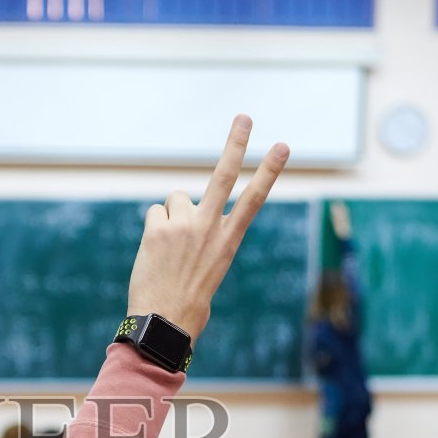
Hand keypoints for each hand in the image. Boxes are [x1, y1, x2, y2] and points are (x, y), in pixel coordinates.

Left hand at [126, 114, 288, 343]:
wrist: (166, 320)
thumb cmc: (188, 297)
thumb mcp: (210, 265)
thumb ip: (204, 233)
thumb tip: (181, 207)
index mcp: (229, 239)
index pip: (254, 198)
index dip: (269, 170)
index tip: (283, 145)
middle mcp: (210, 227)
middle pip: (225, 176)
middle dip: (236, 144)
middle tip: (244, 116)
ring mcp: (185, 225)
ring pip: (176, 199)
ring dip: (171, 217)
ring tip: (170, 249)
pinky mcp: (159, 228)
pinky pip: (155, 213)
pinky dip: (154, 229)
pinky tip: (156, 252)